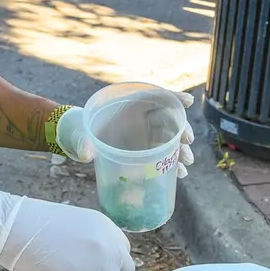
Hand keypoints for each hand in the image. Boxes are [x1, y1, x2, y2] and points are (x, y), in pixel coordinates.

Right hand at [0, 189, 134, 270]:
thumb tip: (93, 264)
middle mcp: (110, 246)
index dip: (108, 264)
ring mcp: (101, 266)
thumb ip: (90, 241)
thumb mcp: (73, 224)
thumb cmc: (32, 223)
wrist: (13, 227)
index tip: (93, 269)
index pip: (122, 252)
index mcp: (106, 228)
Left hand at [56, 89, 197, 176]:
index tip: (187, 102)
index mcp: (128, 105)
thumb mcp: (81, 135)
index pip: (156, 96)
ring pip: (170, 138)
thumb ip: (83, 142)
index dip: (173, 97)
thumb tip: (85, 155)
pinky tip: (180, 174)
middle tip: (187, 141)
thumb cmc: (82, 130)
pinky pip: (164, 153)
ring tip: (186, 163)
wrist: (82, 140)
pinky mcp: (147, 147)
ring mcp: (146, 132)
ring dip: (181, 149)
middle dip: (181, 129)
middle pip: (168, 119)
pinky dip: (173, 162)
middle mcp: (142, 117)